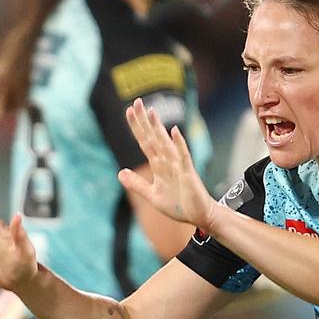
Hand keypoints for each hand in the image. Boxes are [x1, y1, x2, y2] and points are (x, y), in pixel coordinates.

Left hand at [119, 99, 217, 231]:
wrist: (198, 216)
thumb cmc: (178, 205)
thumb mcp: (152, 195)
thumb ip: (137, 184)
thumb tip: (120, 172)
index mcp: (159, 165)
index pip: (145, 142)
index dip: (137, 128)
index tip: (128, 111)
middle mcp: (167, 161)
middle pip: (153, 138)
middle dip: (144, 121)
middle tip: (136, 102)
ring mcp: (178, 166)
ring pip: (165, 143)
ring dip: (158, 128)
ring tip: (151, 111)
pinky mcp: (188, 173)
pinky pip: (183, 156)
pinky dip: (179, 144)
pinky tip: (174, 131)